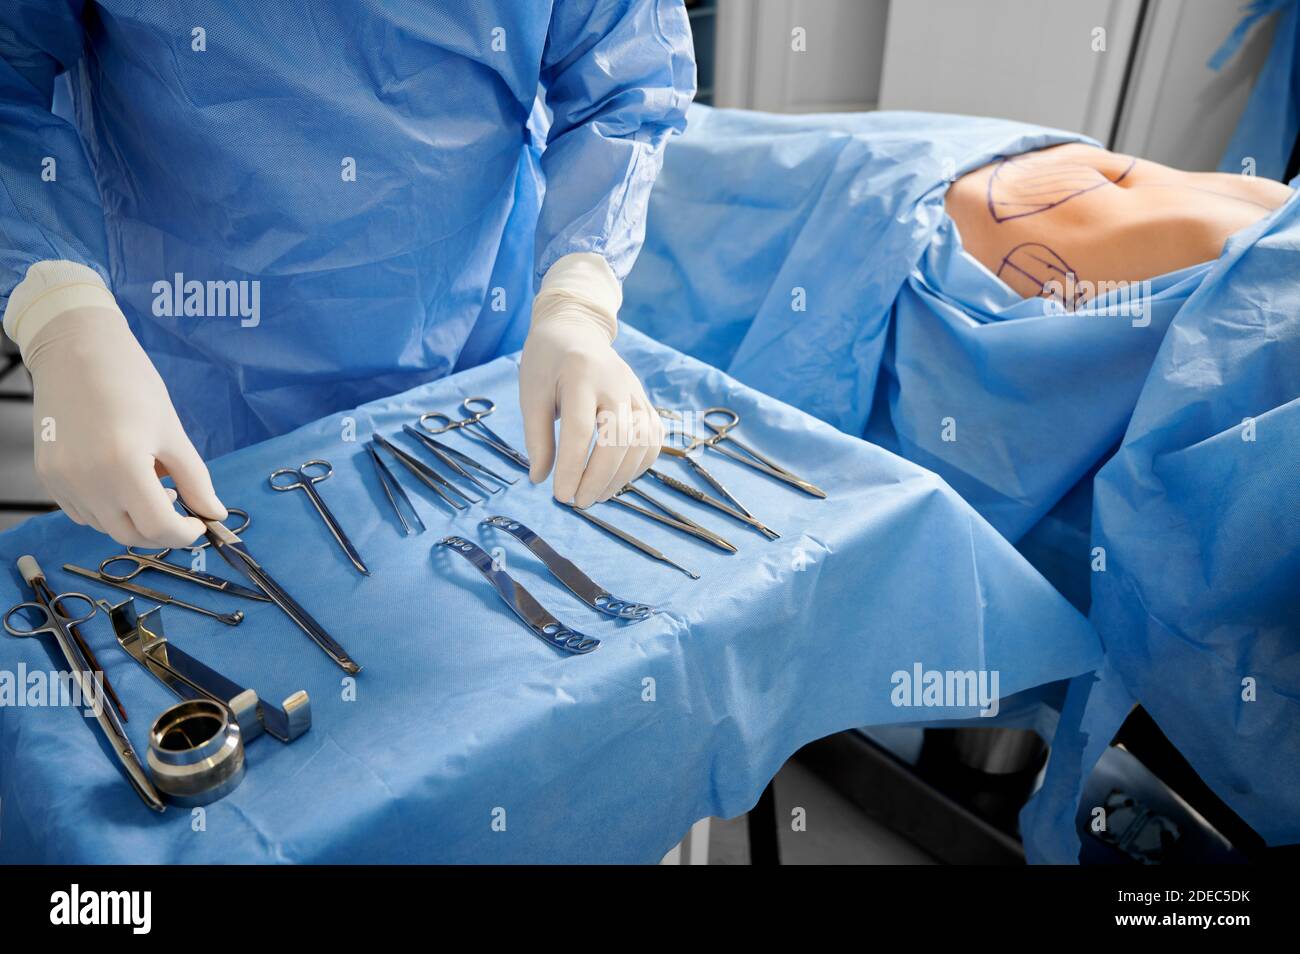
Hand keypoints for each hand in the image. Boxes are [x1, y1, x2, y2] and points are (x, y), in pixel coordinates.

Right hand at [24, 306, 226, 546]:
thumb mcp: (173, 433)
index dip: (184, 534)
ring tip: (148, 479)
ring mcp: (61, 481)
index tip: (199, 524)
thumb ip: (195, 480)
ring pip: (105, 526)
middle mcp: (86, 480)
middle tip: (177, 502)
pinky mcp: (47, 476)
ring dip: (133, 518)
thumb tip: (214, 514)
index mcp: (123, 467)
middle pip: (130, 535)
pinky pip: (82, 511)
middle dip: (161, 530)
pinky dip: (107, 508)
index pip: (158, 528)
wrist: (76, 350)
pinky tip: (120, 478)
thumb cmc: (131, 384)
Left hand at [519, 261, 661, 507]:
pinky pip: (652, 439)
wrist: (575, 330)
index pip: (580, 429)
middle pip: (617, 439)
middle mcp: (615, 382)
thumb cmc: (547, 363)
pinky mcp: (645, 402)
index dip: (572, 467)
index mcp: (579, 375)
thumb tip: (540, 479)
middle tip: (577, 502)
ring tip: (594, 496)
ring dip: (619, 477)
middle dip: (598, 478)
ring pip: (640, 442)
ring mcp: (635, 392)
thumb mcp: (531, 394)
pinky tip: (616, 479)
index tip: (560, 495)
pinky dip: (638, 466)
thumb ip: (536, 437)